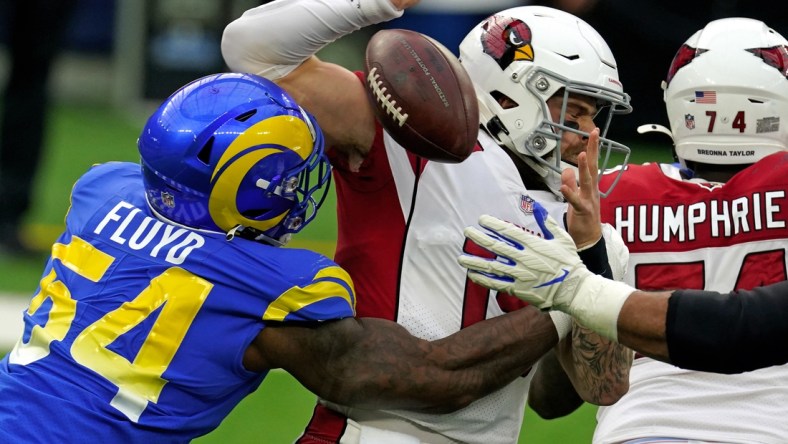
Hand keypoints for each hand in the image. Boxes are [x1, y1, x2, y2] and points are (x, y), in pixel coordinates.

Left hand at [458, 212, 591, 310]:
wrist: (574, 290)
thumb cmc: (569, 263)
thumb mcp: (562, 238)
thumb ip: (547, 222)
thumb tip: (536, 206)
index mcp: (533, 244)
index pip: (508, 231)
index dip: (493, 225)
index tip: (481, 220)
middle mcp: (523, 259)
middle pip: (496, 247)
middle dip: (479, 238)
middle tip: (467, 232)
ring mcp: (519, 275)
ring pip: (492, 266)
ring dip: (475, 261)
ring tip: (461, 258)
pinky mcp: (518, 289)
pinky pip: (496, 283)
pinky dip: (483, 279)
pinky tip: (472, 274)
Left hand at [561, 128, 600, 249]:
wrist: (589, 241)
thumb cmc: (582, 219)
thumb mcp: (574, 198)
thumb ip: (571, 184)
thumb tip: (566, 170)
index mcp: (590, 187)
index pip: (592, 164)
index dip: (592, 148)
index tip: (593, 132)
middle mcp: (592, 191)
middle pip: (593, 167)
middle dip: (593, 150)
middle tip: (593, 133)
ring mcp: (589, 201)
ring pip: (587, 182)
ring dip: (585, 168)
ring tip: (582, 154)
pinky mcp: (583, 212)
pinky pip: (576, 202)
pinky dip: (570, 194)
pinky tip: (563, 187)